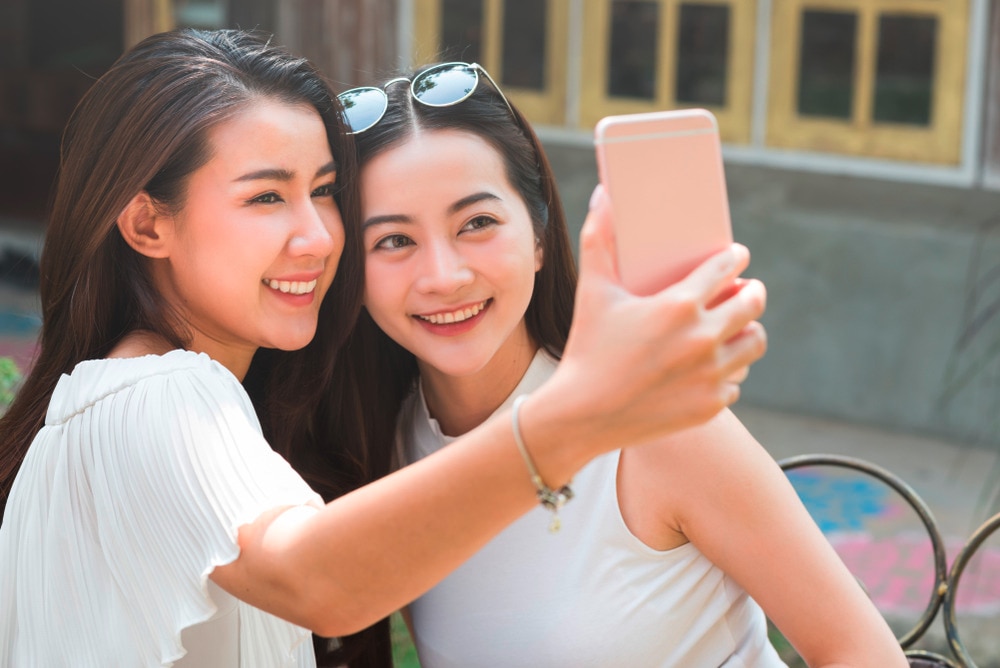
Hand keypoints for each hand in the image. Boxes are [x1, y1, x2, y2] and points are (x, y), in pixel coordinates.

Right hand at [526, 185, 766, 463]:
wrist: (582, 416)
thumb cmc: (586, 348)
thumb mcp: (591, 291)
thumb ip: (599, 238)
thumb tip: (603, 194)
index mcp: (678, 305)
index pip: (726, 268)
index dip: (735, 257)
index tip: (736, 255)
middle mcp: (702, 338)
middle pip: (753, 304)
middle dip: (752, 291)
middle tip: (746, 289)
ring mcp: (710, 374)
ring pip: (754, 342)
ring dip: (748, 331)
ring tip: (736, 327)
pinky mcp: (710, 404)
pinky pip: (737, 380)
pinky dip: (728, 370)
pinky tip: (712, 365)